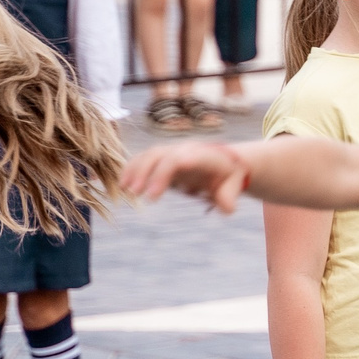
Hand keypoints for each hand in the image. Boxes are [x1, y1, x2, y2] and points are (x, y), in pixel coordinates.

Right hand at [124, 140, 255, 211]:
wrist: (227, 161)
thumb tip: (227, 208)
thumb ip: (229, 196)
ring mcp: (173, 151)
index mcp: (202, 155)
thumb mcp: (235, 185)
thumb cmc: (230, 175)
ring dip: (134, 170)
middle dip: (145, 172)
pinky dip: (132, 168)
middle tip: (135, 194)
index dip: (163, 174)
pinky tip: (123, 185)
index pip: (179, 159)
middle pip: (160, 154)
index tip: (152, 196)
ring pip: (149, 154)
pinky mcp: (164, 157)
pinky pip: (144, 158)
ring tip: (125, 190)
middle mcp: (185, 149)